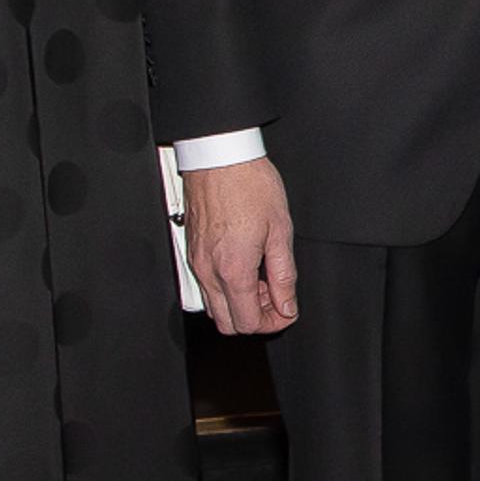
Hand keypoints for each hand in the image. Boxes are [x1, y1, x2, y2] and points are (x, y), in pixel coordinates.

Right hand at [183, 155, 299, 334]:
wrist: (219, 156)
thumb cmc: (248, 185)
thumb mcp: (281, 231)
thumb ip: (284, 276)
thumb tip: (287, 305)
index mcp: (233, 270)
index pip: (248, 323)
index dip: (273, 323)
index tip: (286, 310)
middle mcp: (209, 271)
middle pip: (226, 323)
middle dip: (254, 318)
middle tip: (274, 296)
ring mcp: (196, 262)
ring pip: (213, 306)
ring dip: (238, 303)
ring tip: (260, 279)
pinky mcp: (191, 250)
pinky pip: (205, 285)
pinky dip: (225, 287)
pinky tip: (244, 266)